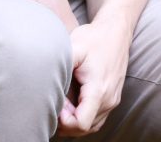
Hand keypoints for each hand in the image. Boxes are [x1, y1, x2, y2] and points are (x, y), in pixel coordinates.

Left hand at [56, 18, 133, 136]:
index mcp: (99, 89)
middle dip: (66, 121)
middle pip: (84, 129)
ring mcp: (113, 100)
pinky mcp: (113, 98)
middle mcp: (109, 99)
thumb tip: (43, 79)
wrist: (116, 30)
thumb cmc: (94, 37)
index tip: (57, 103)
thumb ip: (61, 64)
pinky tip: (72, 104)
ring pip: (91, 126)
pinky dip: (83, 117)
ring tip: (64, 102)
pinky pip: (97, 119)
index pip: (81, 124)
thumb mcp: (75, 47)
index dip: (64, 121)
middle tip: (57, 102)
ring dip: (74, 121)